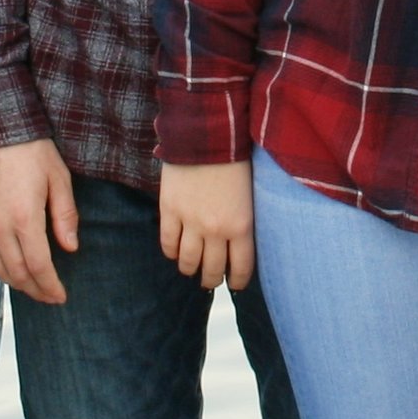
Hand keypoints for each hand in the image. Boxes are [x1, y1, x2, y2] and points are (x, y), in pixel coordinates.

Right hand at [0, 139, 78, 303]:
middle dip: (34, 289)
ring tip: (31, 285)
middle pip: (16, 273)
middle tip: (49, 295)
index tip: (60, 296)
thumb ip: (65, 216)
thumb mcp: (58, 178)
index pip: (38, 266)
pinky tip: (5, 268)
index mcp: (24, 218)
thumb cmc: (30, 149)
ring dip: (14, 282)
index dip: (50, 286)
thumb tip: (70, 247)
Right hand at [157, 160, 254, 290]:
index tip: (236, 284)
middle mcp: (216, 230)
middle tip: (211, 280)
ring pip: (187, 261)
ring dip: (189, 269)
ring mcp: (190, 222)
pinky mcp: (170, 210)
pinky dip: (171, 252)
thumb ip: (243, 221)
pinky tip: (175, 251)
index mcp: (241, 225)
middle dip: (212, 279)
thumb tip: (239, 244)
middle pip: (212, 270)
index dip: (238, 281)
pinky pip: (168, 243)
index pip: (241, 267)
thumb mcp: (250, 195)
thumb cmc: (236, 160)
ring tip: (191, 268)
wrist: (208, 134)